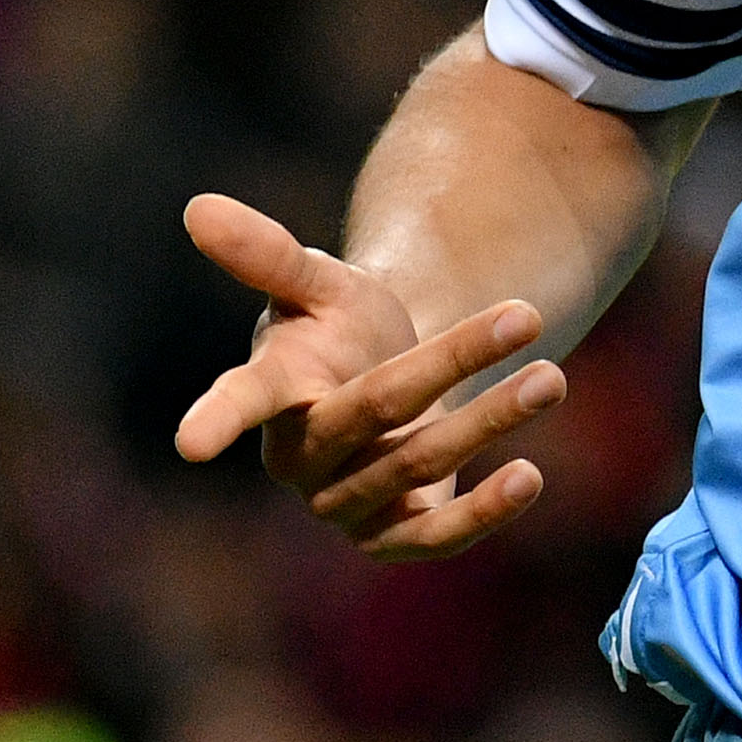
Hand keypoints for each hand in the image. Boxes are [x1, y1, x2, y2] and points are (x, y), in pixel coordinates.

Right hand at [170, 193, 565, 558]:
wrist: (389, 375)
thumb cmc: (338, 326)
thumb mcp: (315, 283)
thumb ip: (267, 252)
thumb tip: (197, 206)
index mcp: (270, 390)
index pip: (239, 401)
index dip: (216, 420)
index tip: (190, 446)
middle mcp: (299, 456)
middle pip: (377, 407)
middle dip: (453, 360)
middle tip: (527, 314)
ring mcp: (343, 502)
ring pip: (418, 465)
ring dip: (491, 420)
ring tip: (552, 378)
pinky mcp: (392, 536)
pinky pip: (437, 536)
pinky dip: (486, 509)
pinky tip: (530, 475)